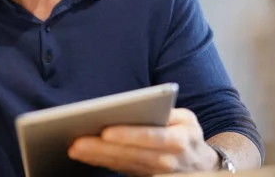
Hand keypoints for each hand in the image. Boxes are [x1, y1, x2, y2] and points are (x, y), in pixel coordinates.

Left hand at [68, 108, 218, 175]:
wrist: (199, 164)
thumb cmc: (186, 133)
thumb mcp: (185, 119)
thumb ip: (166, 112)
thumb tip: (138, 105)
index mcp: (178, 139)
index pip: (150, 137)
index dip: (128, 135)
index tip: (105, 131)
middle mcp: (167, 160)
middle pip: (130, 154)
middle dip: (102, 149)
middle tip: (76, 142)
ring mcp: (156, 173)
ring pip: (122, 164)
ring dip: (97, 157)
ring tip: (75, 148)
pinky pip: (120, 170)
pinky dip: (101, 163)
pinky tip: (85, 155)